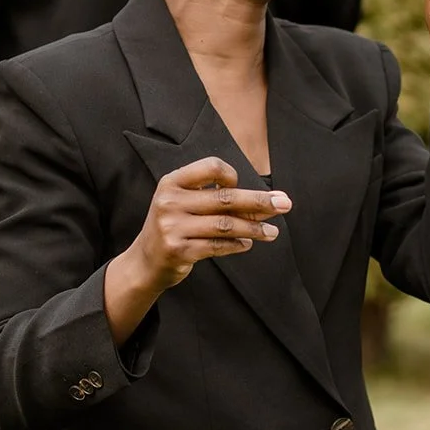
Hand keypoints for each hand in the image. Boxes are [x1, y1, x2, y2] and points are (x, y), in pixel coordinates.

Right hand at [123, 158, 290, 292]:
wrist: (145, 261)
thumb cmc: (173, 226)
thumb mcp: (183, 203)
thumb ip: (215, 197)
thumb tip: (267, 200)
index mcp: (172, 182)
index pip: (211, 167)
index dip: (231, 175)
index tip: (240, 185)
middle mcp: (170, 202)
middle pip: (225, 198)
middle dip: (260, 201)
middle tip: (285, 204)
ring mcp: (172, 227)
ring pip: (225, 225)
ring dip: (254, 228)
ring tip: (273, 231)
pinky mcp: (179, 250)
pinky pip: (217, 246)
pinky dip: (238, 245)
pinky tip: (248, 244)